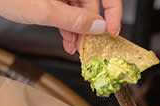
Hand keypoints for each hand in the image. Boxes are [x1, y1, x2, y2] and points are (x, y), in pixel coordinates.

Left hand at [0, 0, 121, 53]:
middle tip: (85, 46)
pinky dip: (67, 23)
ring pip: (78, 8)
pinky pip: (67, 7)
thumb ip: (75, 20)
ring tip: (72, 45)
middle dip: (88, 27)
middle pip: (91, 4)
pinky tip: (65, 37)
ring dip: (77, 28)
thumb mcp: (45, 12)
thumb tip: (98, 27)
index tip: (112, 31)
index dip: (114, 13)